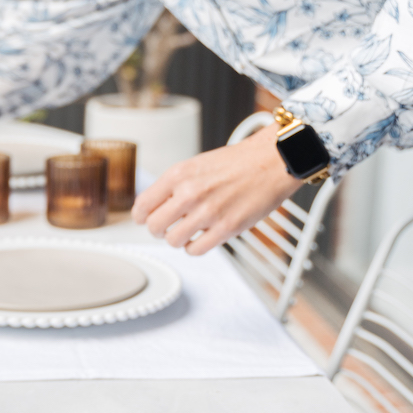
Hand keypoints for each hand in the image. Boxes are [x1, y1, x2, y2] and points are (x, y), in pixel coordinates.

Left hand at [130, 127, 301, 254]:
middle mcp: (190, 193)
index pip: (142, 205)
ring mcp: (208, 212)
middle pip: (154, 227)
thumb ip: (173, 186)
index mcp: (178, 174)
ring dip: (177, 240)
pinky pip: (195, 250)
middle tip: (166, 227)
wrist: (270, 162)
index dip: (142, 216)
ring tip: (186, 232)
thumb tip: (153, 208)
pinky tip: (200, 238)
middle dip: (158, 230)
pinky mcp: (226, 228)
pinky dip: (194, 248)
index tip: (146, 219)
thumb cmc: (235, 163)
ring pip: (173, 241)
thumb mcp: (195, 165)